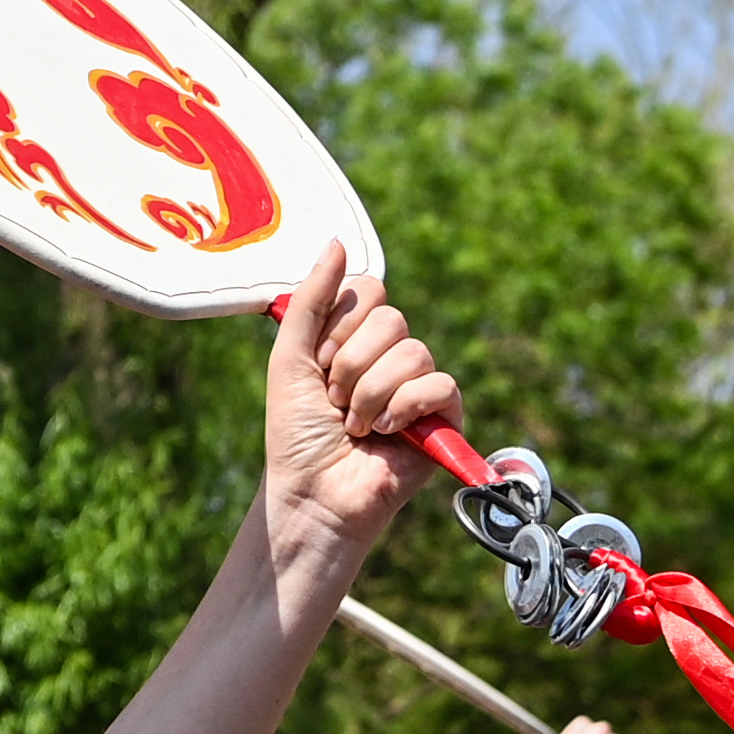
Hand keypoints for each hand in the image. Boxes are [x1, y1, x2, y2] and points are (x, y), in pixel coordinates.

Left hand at [259, 240, 460, 570]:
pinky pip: (440, 385)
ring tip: (355, 425)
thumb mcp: (290, 357)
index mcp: (357, 337)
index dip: (341, 325)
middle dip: (351, 365)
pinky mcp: (443, 418)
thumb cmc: (296, 434)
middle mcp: (391, 356)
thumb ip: (310, 299)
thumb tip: (337, 241)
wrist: (312, 492)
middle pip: (392, 319)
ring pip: (414, 353)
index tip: (318, 363)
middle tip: (334, 401)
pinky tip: (386, 433)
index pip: (371, 291)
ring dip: (371, 393)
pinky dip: (405, 408)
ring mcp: (419, 386)